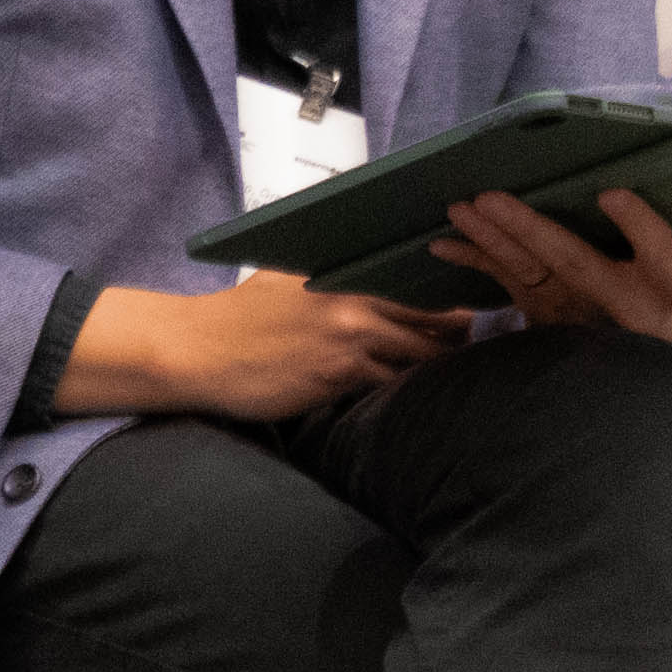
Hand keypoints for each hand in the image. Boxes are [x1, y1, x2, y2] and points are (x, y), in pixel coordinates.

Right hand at [67, 268, 455, 422]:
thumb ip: (326, 276)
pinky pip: (392, 383)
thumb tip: (355, 274)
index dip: (450, 296)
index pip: (416, 282)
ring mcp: (349, 338)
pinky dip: (408, 389)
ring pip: (422, 353)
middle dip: (461, 333)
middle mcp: (352, 301)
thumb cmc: (235, 319)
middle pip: (433, 317)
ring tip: (458, 375)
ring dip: (441, 366)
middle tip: (475, 344)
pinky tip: (418, 396)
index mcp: (342, 274)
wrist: (196, 352)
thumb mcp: (283, 277)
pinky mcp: (339, 375)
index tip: (469, 308)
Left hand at [429, 185, 671, 336]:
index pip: (660, 258)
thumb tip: (631, 186)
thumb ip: (659, 233)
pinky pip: (502, 277)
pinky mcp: (535, 306)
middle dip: (529, 230)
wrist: (629, 356)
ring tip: (461, 209)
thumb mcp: (671, 268)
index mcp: (662, 286)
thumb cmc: (651, 290)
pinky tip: (439, 244)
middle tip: (490, 199)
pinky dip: (471, 257)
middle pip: (572, 261)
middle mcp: (612, 299)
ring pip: (527, 268)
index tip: (611, 194)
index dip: (639, 226)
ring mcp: (568, 307)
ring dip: (491, 237)